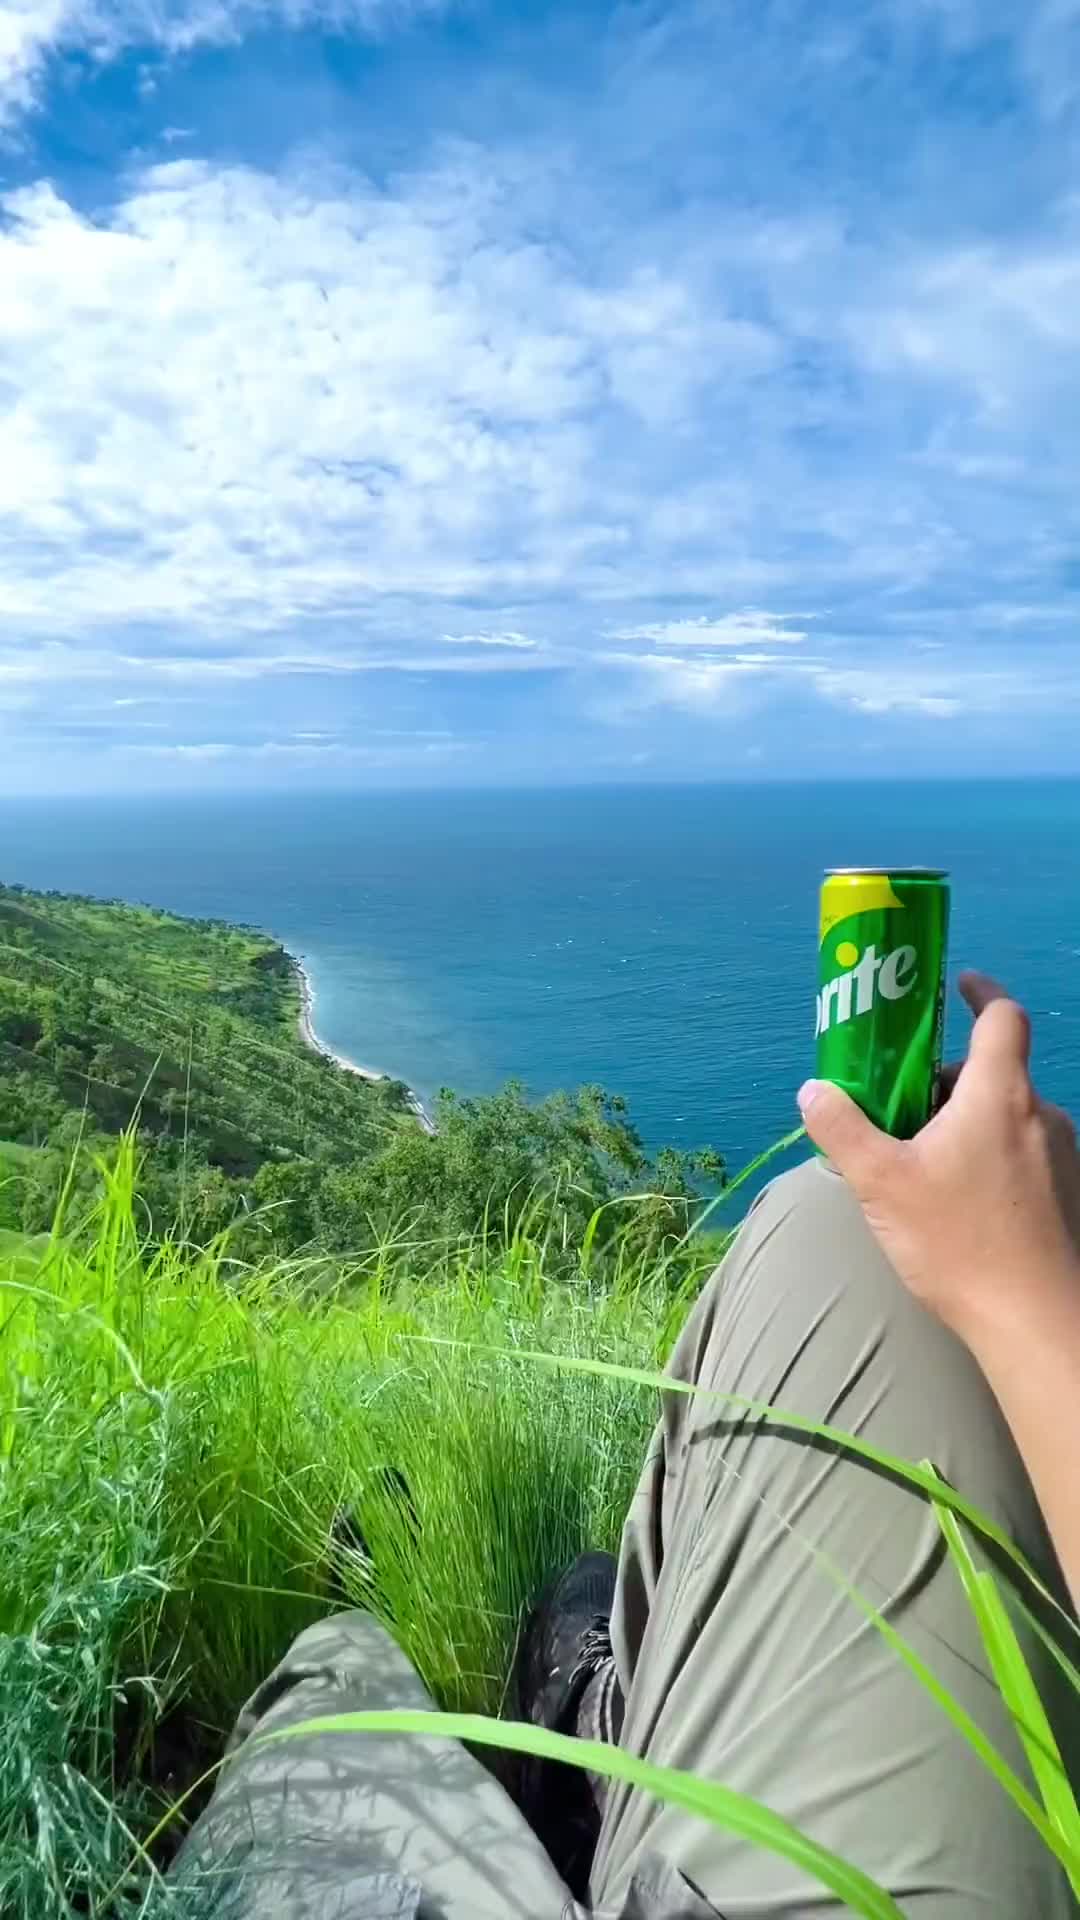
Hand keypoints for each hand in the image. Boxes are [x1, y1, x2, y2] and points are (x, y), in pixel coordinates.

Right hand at [797, 972, 1079, 1360]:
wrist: (1038, 1322)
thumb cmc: (961, 1243)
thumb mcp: (882, 1183)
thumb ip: (843, 1130)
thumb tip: (814, 1090)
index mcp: (1000, 1095)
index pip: (1003, 1017)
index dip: (981, 992)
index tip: (956, 984)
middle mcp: (1041, 1115)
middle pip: (995, 1074)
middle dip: (949, 1082)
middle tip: (902, 1108)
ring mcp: (1062, 1157)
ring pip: (1008, 1119)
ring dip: (968, 1126)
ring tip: (923, 1167)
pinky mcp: (1069, 1197)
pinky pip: (1024, 1157)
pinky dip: (991, 1161)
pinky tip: (960, 1207)